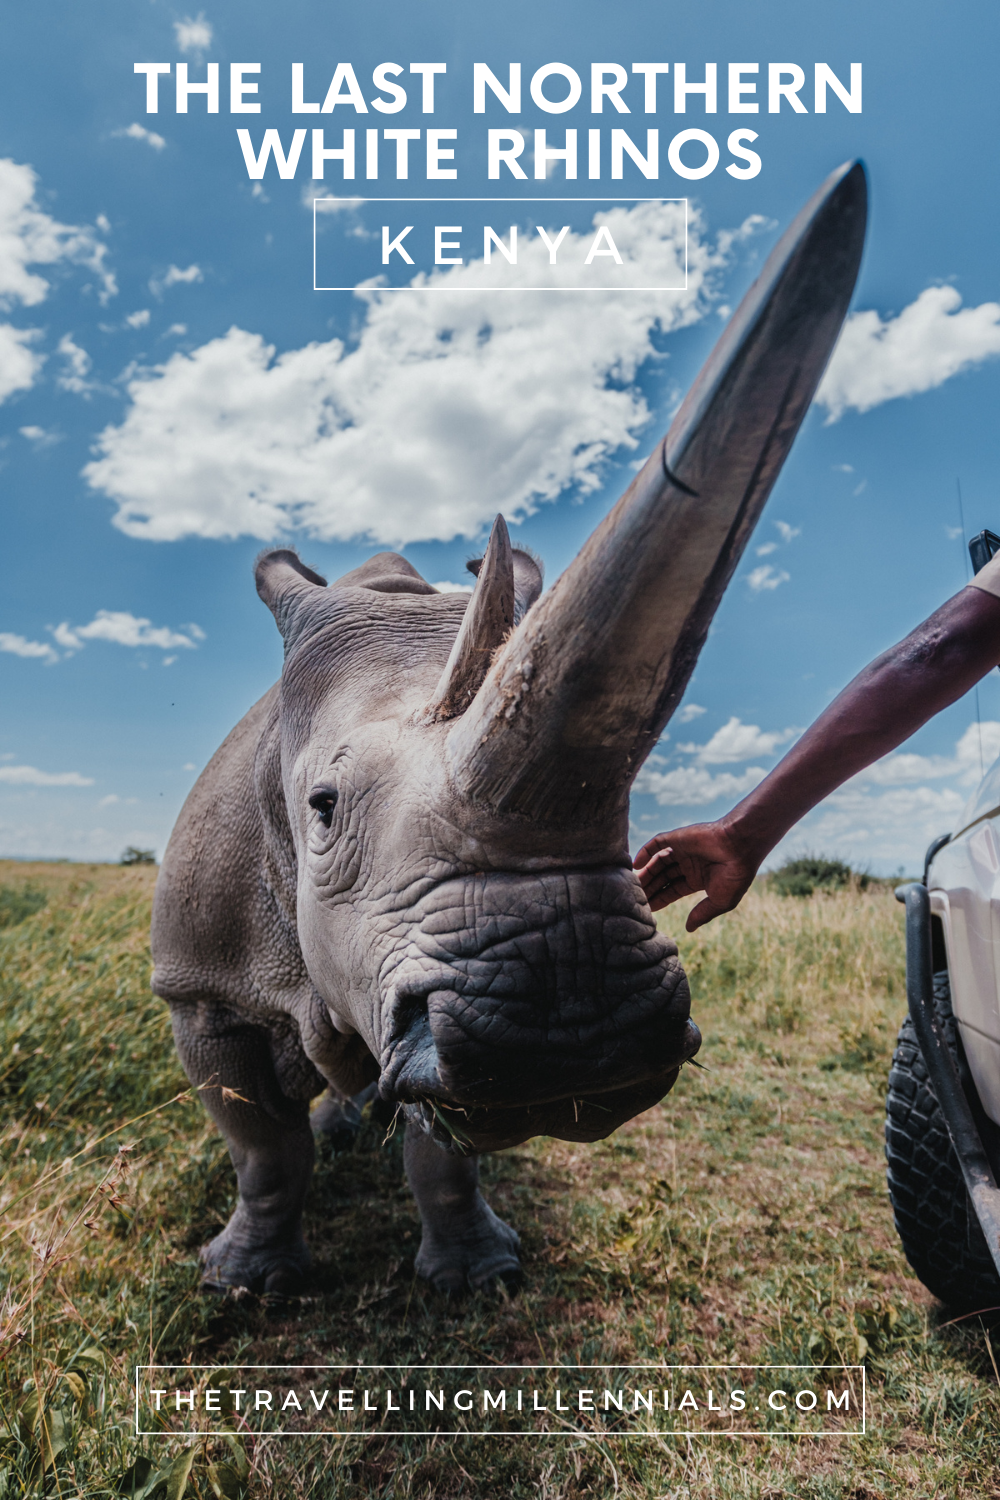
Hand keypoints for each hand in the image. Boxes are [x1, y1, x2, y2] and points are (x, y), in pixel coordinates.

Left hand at [633, 820, 758, 930]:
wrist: (741, 847)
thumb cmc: (736, 875)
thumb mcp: (720, 901)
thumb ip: (702, 914)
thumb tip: (688, 929)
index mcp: (697, 879)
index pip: (671, 891)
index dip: (659, 900)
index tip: (645, 911)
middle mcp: (688, 864)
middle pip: (661, 878)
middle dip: (648, 888)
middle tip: (632, 899)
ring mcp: (682, 850)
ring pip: (656, 863)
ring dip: (644, 873)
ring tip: (631, 885)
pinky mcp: (678, 837)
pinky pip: (657, 843)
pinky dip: (645, 852)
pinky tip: (636, 864)